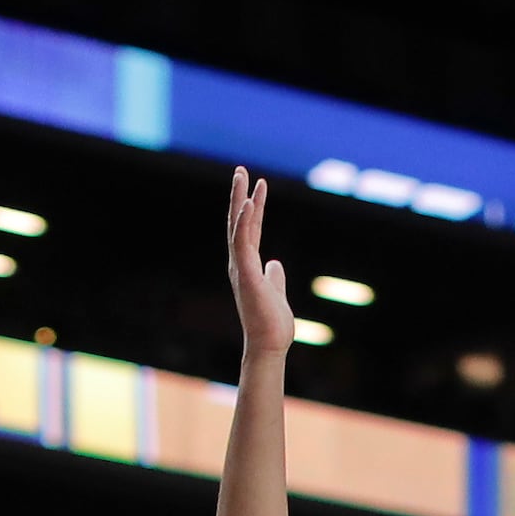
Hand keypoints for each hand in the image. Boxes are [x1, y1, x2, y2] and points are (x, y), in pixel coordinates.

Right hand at [225, 167, 292, 360]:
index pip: (251, 230)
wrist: (269, 345)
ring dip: (239, 200)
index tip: (258, 185)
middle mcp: (240, 264)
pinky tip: (248, 203)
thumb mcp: (276, 291)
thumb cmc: (272, 324)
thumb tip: (275, 263)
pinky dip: (245, 221)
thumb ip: (274, 276)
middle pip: (239, 222)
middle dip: (239, 195)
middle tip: (240, 170)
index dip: (254, 207)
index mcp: (248, 266)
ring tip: (242, 176)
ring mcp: (241, 268)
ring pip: (238, 227)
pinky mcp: (246, 274)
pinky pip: (243, 242)